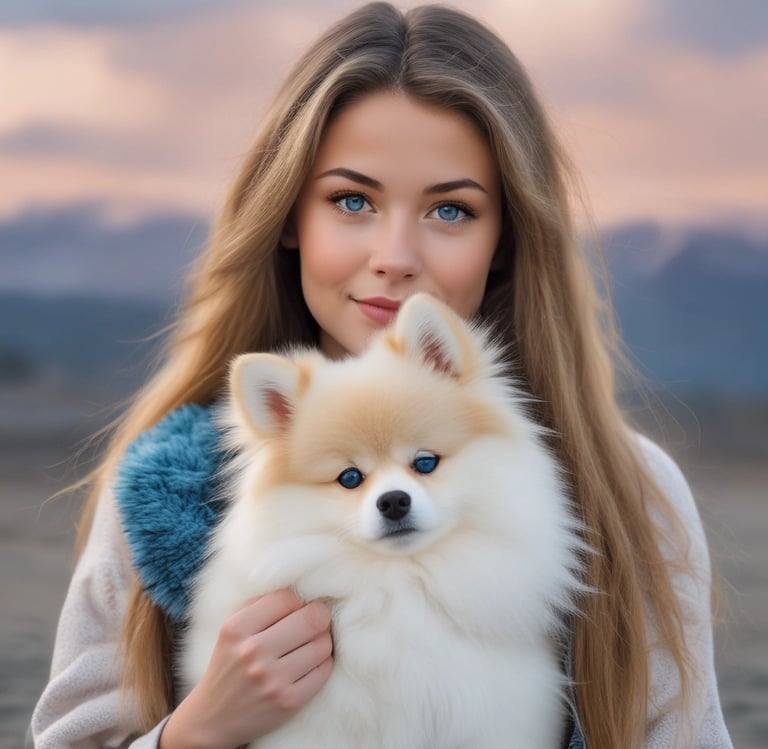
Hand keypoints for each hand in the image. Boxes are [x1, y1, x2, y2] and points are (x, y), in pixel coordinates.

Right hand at [159, 589, 332, 748]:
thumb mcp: (232, 629)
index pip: (288, 597)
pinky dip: (322, 663)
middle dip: (318, 617)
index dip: (297, 600)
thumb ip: (261, 605)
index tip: (296, 608)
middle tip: (315, 621)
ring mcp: (272, 679)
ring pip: (323, 644)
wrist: (212, 718)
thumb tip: (299, 585)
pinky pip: (324, 670)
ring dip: (322, 640)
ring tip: (311, 643)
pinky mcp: (289, 702)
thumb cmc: (229, 664)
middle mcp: (253, 653)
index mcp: (236, 628)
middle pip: (312, 618)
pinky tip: (310, 663)